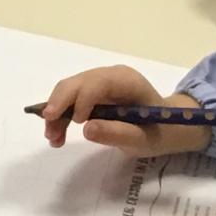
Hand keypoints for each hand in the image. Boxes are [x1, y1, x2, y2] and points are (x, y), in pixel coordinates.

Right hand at [36, 66, 212, 156]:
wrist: (164, 128)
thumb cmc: (157, 132)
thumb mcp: (142, 139)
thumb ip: (117, 133)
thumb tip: (86, 129)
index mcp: (127, 81)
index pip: (97, 82)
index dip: (82, 100)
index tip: (78, 124)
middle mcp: (109, 76)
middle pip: (76, 83)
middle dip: (59, 106)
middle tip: (50, 133)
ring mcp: (99, 83)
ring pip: (67, 91)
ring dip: (55, 113)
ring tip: (53, 139)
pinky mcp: (91, 92)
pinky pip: (70, 99)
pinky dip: (60, 116)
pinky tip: (57, 134)